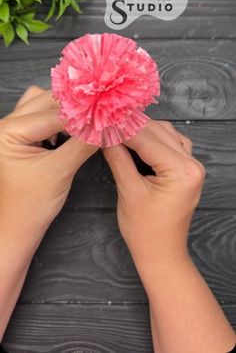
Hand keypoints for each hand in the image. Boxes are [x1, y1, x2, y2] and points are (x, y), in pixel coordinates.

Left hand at [0, 85, 97, 238]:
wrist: (18, 227)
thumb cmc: (32, 205)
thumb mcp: (59, 171)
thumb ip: (83, 144)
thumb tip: (107, 124)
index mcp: (7, 131)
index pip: (51, 114)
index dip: (81, 113)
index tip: (107, 111)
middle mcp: (7, 125)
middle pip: (45, 102)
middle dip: (74, 108)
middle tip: (101, 113)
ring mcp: (14, 130)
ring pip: (44, 106)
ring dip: (66, 112)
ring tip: (87, 121)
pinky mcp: (23, 137)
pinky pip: (43, 117)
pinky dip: (60, 120)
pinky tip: (74, 130)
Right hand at [103, 120, 204, 263]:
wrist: (161, 253)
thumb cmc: (145, 230)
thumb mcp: (129, 191)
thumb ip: (118, 158)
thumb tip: (105, 134)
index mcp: (182, 171)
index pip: (147, 139)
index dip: (121, 128)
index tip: (101, 119)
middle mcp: (193, 164)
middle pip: (158, 132)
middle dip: (131, 126)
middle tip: (106, 123)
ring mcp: (192, 166)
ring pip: (166, 134)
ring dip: (142, 130)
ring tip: (118, 130)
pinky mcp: (186, 169)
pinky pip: (171, 143)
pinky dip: (154, 138)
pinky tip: (136, 140)